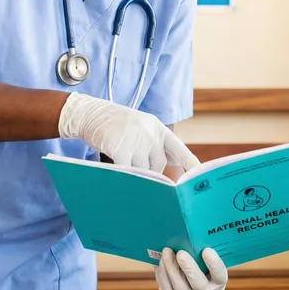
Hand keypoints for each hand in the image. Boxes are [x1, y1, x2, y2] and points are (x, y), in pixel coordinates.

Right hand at [59, 93, 198, 172]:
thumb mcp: (140, 128)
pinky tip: (118, 175)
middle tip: (134, 165)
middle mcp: (150, 132)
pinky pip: (127, 171)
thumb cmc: (115, 124)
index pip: (179, 148)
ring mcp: (135, 139)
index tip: (199, 177)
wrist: (89, 113)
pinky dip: (124, 176)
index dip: (190, 164)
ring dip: (133, 172)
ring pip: (142, 170)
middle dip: (149, 171)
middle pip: (158, 165)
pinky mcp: (120, 148)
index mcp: (157, 127)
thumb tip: (172, 165)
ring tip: (120, 160)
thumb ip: (154, 144)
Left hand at [155, 247, 227, 289]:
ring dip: (172, 269)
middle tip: (181, 253)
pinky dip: (163, 275)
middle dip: (189, 268)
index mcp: (218, 281)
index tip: (207, 250)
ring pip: (180, 288)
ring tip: (166, 252)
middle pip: (199, 285)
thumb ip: (202, 247)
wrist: (187, 273)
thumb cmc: (198, 257)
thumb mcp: (205, 253)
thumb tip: (194, 230)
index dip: (214, 264)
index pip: (220, 275)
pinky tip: (161, 262)